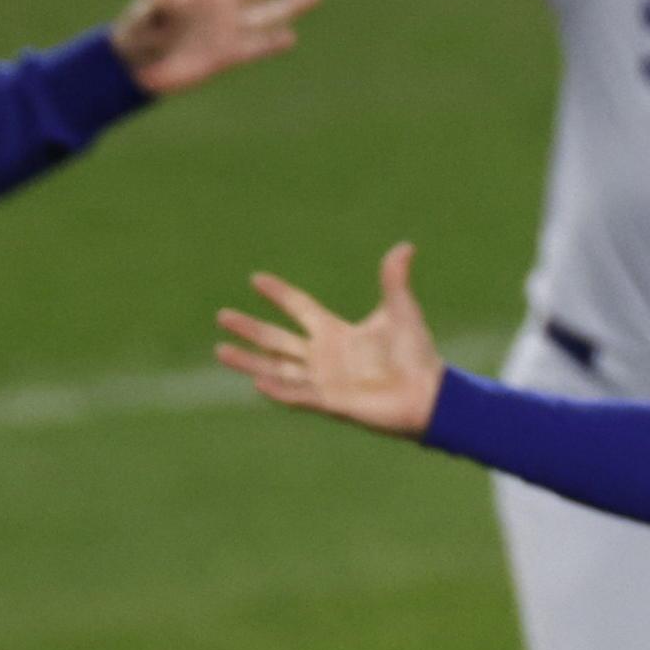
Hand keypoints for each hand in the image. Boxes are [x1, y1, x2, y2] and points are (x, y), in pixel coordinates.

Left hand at [111, 0, 318, 96]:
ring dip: (291, 3)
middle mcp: (221, 2)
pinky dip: (272, 43)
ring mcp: (229, 27)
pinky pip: (256, 46)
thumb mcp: (143, 15)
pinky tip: (290, 37)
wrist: (144, 63)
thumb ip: (155, 3)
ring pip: (266, 13)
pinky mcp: (230, 54)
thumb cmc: (139, 31)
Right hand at [218, 242, 446, 435]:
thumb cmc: (416, 354)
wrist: (429, 393)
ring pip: (276, 368)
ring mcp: (324, 381)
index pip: (299, 308)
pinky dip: (278, 390)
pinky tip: (256, 382)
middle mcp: (323, 356)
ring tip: (220, 350)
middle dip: (250, 329)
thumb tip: (406, 246)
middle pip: (277, 340)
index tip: (255, 279)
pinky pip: (298, 396)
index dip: (279, 294)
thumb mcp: (401, 311)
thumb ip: (394, 280)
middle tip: (222, 316)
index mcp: (335, 332)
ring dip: (249, 361)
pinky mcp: (330, 403)